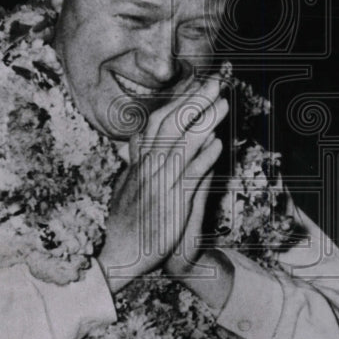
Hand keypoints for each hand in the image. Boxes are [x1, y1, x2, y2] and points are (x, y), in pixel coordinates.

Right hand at [97, 75, 227, 293]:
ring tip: (223, 104)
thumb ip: (136, 164)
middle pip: (169, 125)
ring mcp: (158, 185)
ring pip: (181, 145)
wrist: (115, 257)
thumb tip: (142, 142)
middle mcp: (147, 169)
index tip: (195, 85)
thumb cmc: (124, 225)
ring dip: (203, 122)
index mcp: (138, 163)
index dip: (177, 102)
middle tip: (214, 82)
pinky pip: (187, 177)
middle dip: (193, 101)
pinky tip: (217, 145)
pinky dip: (202, 159)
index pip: (156, 123)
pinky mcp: (169, 205)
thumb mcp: (126, 187)